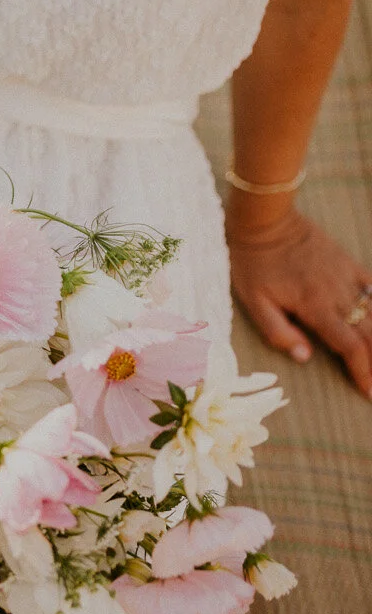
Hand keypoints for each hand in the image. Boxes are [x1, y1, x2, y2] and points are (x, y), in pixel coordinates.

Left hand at [229, 206, 371, 398]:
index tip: (369, 393)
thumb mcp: (253, 301)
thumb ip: (278, 332)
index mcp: (316, 307)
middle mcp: (339, 294)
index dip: (363, 372)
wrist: (264, 220)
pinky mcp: (349, 262)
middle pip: (371, 335)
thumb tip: (305, 357)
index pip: (350, 347)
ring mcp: (348, 276)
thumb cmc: (252, 262)